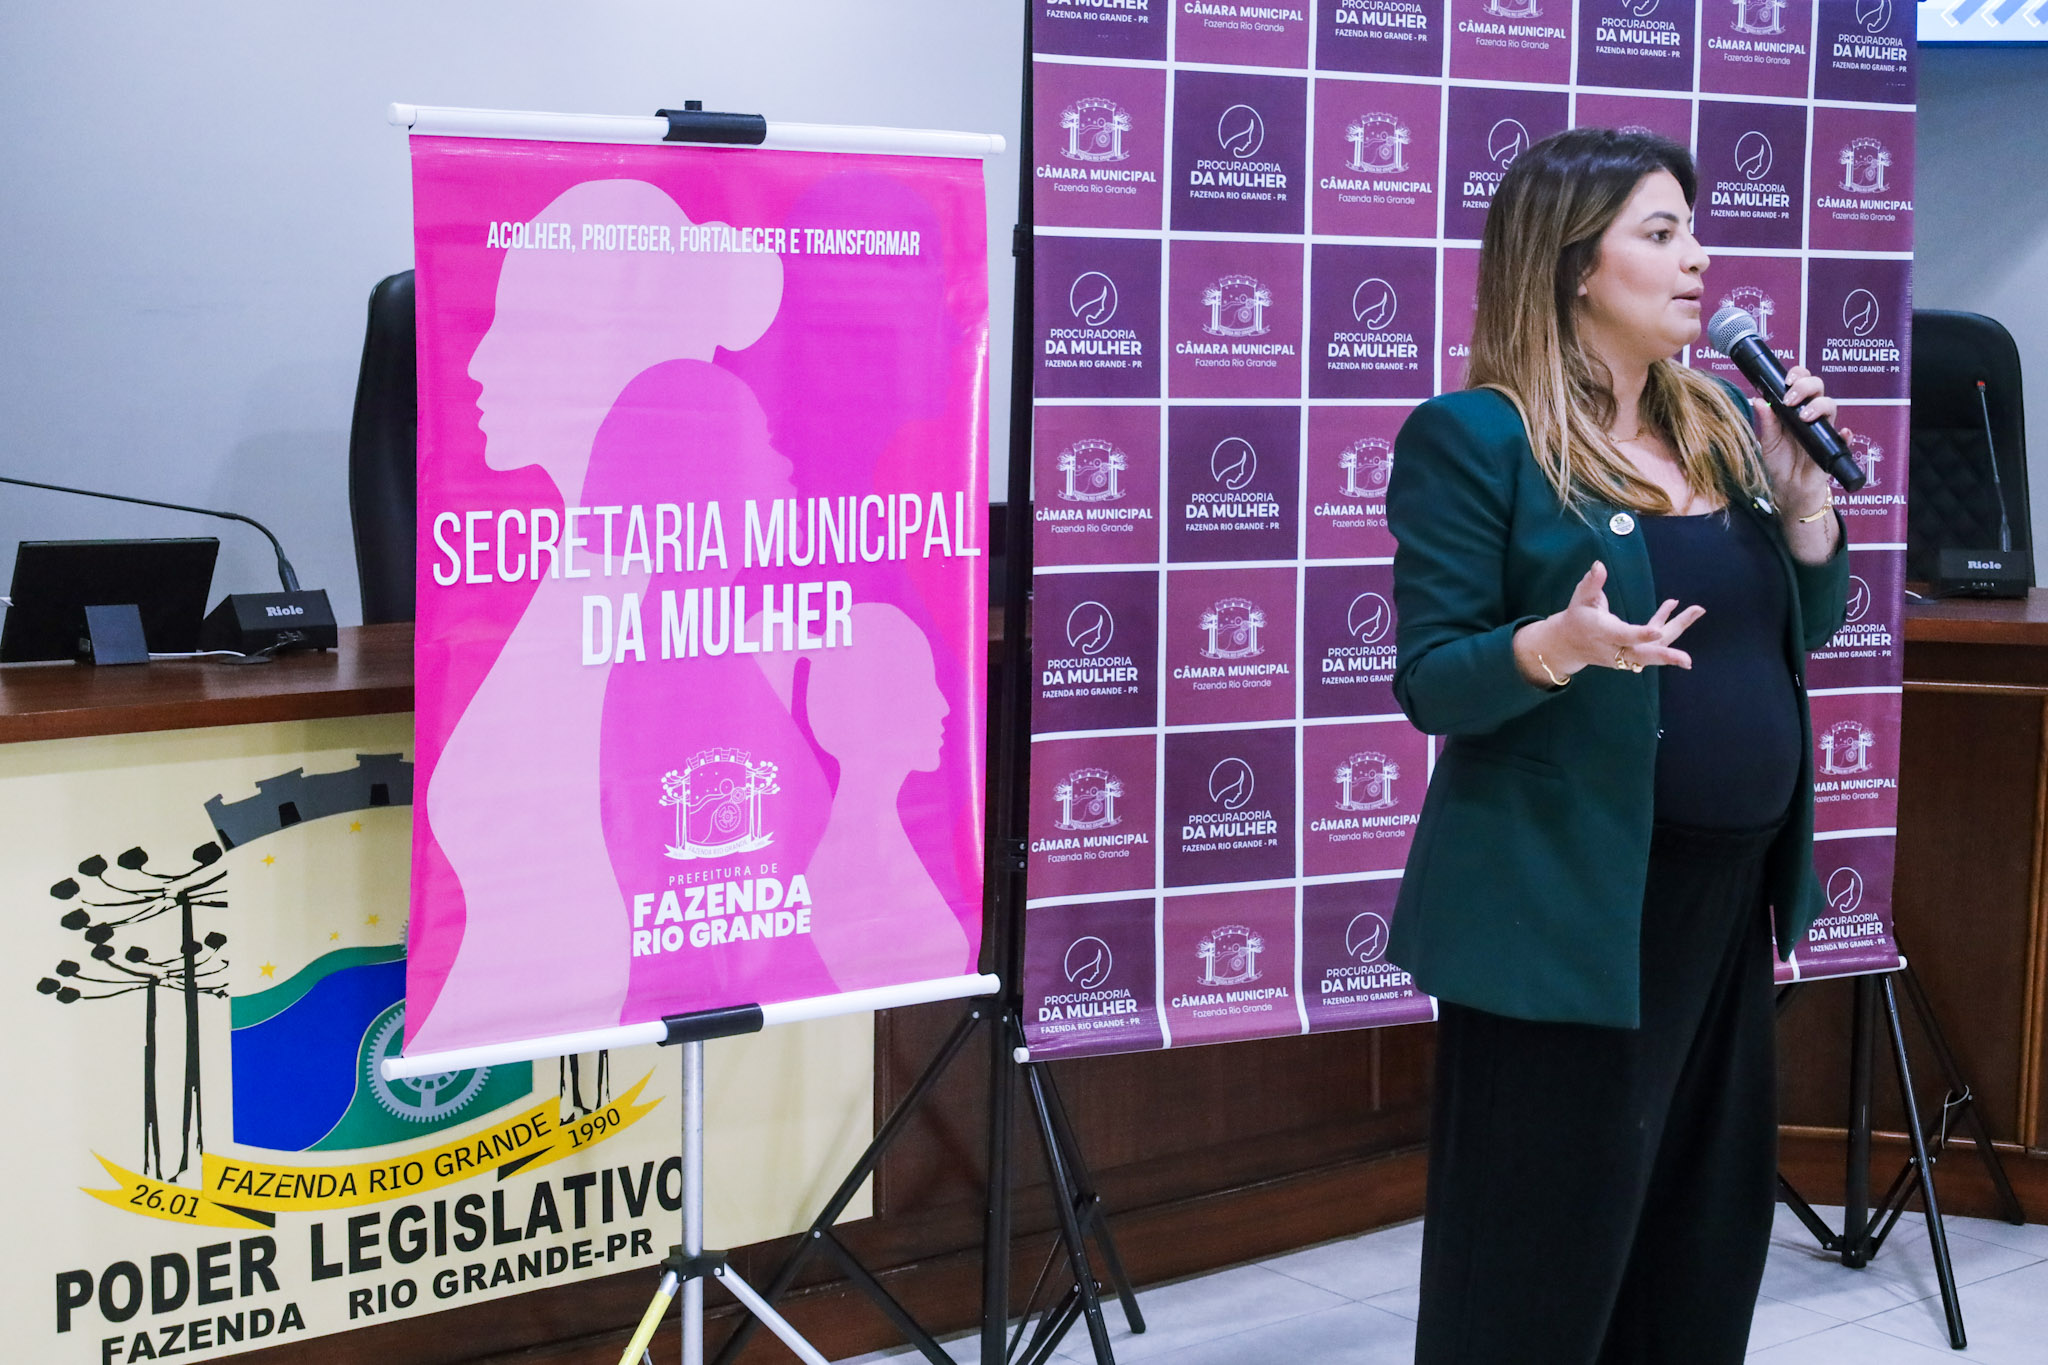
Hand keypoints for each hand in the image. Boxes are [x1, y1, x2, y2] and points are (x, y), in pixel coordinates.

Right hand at [1513, 561, 1703, 683]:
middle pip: (1644, 654)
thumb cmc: (1576, 618)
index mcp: (1603, 633)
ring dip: (1677, 629)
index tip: (1658, 631)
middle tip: (1687, 660)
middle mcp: (1617, 648)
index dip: (1641, 634)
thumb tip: (1599, 565)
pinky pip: (1655, 642)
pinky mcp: (1634, 652)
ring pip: (1656, 648)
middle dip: (1666, 656)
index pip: (1624, 636)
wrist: (1568, 645)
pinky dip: (1669, 625)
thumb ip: (1591, 583)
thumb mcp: (1580, 599)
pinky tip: (1676, 605)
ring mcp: (1627, 653)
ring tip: (1697, 610)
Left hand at [1755, 365, 1839, 512]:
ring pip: (1831, 406)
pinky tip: (1842, 433)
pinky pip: (1845, 437)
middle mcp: (1811, 414)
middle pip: (1818, 387)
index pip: (1801, 383)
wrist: (1789, 488)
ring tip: (1804, 417)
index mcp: (1794, 409)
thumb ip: (1766, 422)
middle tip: (1790, 399)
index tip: (1786, 381)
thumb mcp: (1768, 442)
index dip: (1798, 375)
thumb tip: (1757, 399)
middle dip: (1806, 386)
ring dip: (1819, 406)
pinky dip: (1845, 434)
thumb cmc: (1779, 462)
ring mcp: (1823, 429)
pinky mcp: (1832, 447)